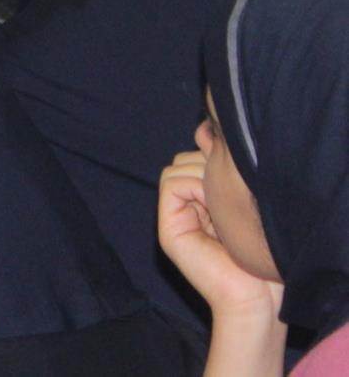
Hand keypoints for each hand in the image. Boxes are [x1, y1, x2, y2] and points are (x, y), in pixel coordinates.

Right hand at [158, 150, 285, 323]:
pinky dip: (194, 187)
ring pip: (176, 168)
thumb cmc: (257, 254)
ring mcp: (173, 219)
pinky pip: (172, 184)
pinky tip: (214, 209)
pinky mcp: (169, 230)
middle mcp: (183, 209)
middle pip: (183, 160)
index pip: (193, 159)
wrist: (255, 295)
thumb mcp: (238, 203)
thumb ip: (221, 173)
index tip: (232, 176)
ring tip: (223, 207)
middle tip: (229, 195)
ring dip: (203, 178)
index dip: (210, 158)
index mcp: (200, 203)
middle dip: (207, 167)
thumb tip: (207, 132)